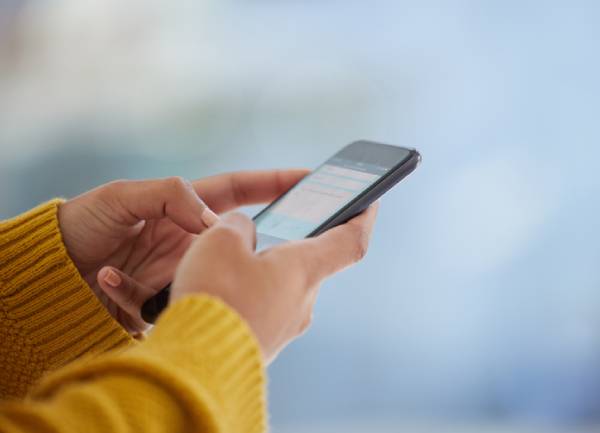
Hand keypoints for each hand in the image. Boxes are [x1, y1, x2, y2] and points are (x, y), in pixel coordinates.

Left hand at [58, 170, 307, 332]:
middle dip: (255, 245)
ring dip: (198, 280)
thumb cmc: (83, 222)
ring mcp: (182, 270)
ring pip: (211, 276)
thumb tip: (214, 221)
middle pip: (236, 239)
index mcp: (186, 208)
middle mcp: (191, 239)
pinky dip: (140, 295)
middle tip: (274, 252)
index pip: (241, 191)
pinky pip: (172, 302)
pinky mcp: (166, 300)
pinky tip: (108, 279)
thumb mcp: (123, 197)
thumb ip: (171, 196)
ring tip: (164, 276)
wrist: (51, 270)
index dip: (275, 183)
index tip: (309, 180)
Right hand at [171, 203, 378, 362]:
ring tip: (235, 257)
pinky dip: (253, 290)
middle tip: (279, 221)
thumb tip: (243, 233)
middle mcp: (303, 300)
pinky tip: (226, 287)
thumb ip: (237, 225)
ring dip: (267, 268)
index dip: (363, 217)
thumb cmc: (214, 298)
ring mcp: (285, 326)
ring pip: (284, 285)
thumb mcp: (220, 240)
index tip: (370, 202)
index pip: (350, 240)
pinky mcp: (265, 342)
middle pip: (310, 261)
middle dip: (294, 242)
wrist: (194, 366)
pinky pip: (266, 307)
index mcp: (303, 270)